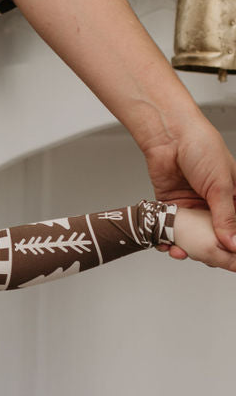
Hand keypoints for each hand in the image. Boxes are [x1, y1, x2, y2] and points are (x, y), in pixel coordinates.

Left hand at [143, 118, 235, 263]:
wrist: (170, 135)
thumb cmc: (202, 148)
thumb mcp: (221, 186)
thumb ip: (226, 218)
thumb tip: (234, 244)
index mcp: (233, 198)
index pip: (235, 229)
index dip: (233, 245)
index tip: (230, 259)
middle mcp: (213, 205)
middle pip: (214, 238)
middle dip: (208, 251)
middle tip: (204, 260)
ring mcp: (192, 207)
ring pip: (191, 237)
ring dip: (186, 248)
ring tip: (182, 253)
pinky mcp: (172, 207)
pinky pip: (170, 230)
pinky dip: (167, 240)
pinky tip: (166, 246)